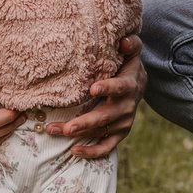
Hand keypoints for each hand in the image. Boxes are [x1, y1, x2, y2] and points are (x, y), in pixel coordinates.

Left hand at [44, 36, 145, 158]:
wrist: (138, 84)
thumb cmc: (127, 64)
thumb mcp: (131, 51)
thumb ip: (130, 44)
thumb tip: (124, 40)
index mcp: (129, 85)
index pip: (120, 87)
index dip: (108, 88)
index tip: (93, 88)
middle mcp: (127, 107)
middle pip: (105, 117)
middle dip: (85, 123)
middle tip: (66, 127)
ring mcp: (123, 123)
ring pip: (100, 132)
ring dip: (78, 135)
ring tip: (54, 131)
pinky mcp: (119, 134)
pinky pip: (106, 147)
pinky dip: (92, 152)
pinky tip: (74, 152)